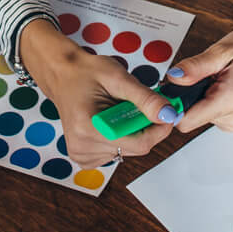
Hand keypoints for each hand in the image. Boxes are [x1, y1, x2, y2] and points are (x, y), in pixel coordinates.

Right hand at [19, 19, 171, 165]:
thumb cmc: (86, 73)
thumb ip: (145, 99)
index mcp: (88, 127)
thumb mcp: (119, 78)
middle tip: (133, 104)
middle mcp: (82, 147)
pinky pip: (116, 153)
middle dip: (143, 126)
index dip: (159, 129)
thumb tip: (169, 115)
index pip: (139, 144)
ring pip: (128, 151)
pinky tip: (108, 123)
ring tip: (115, 111)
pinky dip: (120, 139)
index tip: (167, 112)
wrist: (63, 76)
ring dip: (131, 132)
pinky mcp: (84, 158)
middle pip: (135, 148)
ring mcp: (81, 155)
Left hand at [165, 7, 232, 134]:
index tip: (175, 88)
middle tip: (207, 74)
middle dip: (191, 96)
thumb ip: (196, 66)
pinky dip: (211, 100)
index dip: (174, 104)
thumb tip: (173, 78)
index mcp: (231, 99)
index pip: (186, 121)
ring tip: (220, 78)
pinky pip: (210, 115)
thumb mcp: (223, 49)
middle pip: (191, 117)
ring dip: (202, 96)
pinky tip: (224, 86)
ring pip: (200, 116)